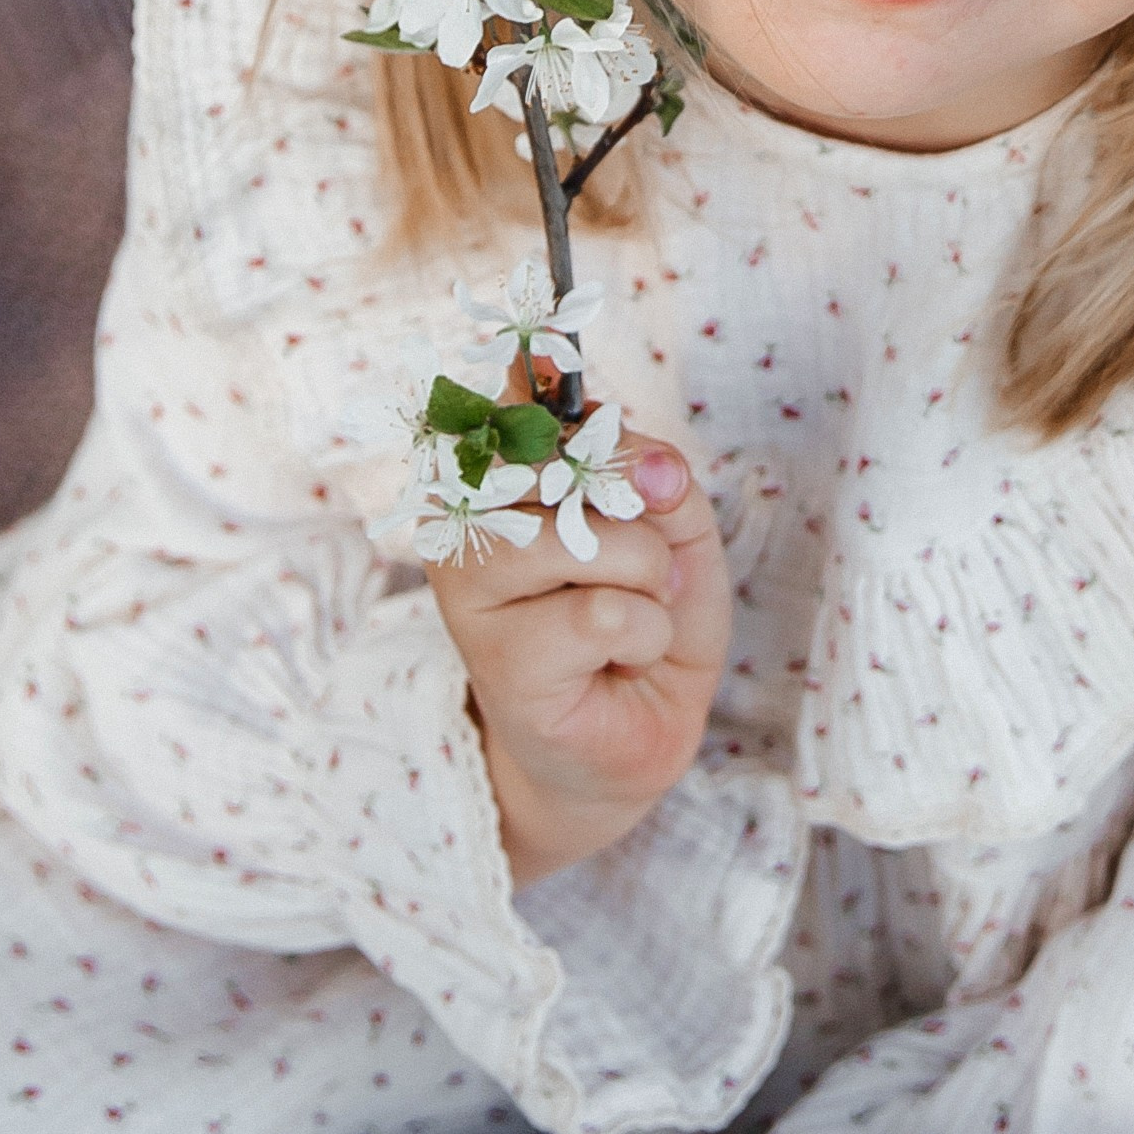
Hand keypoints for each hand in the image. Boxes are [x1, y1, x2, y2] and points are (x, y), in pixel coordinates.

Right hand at [429, 429, 730, 887]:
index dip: (590, 421)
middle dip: (643, 524)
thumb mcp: (673, 527)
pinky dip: (644, 635)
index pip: (528, 401)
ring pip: (593, 540)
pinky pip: (608, 612)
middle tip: (636, 576)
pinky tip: (616, 661)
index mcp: (494, 471)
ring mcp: (467, 589)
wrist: (634, 732)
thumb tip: (654, 463)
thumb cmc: (644, 618)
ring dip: (647, 583)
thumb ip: (656, 475)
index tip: (621, 452)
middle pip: (573, 466)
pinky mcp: (496, 659)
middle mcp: (461, 519)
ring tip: (628, 621)